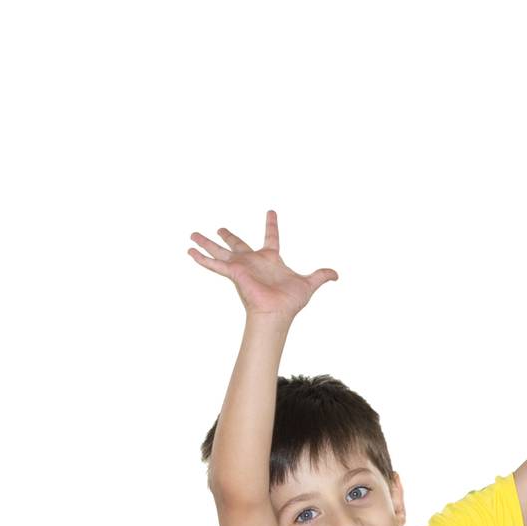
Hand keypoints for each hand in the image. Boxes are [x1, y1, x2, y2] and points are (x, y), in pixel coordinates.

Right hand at [187, 209, 337, 320]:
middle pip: (237, 244)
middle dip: (227, 237)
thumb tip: (336, 274)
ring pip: (220, 251)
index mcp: (270, 260)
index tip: (271, 212)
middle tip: (220, 228)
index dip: (272, 225)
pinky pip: (215, 264)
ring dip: (206, 243)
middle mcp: (253, 261)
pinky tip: (190, 251)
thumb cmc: (290, 302)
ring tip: (192, 235)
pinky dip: (202, 258)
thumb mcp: (309, 284)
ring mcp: (241, 267)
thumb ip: (321, 276)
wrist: (277, 313)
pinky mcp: (233, 273)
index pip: (271, 238)